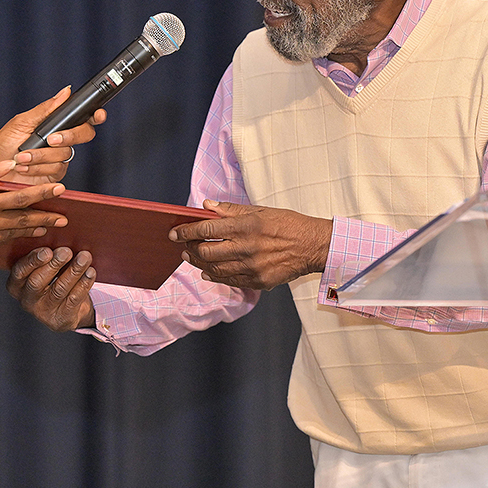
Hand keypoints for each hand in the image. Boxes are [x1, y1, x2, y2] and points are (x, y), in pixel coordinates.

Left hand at [0, 87, 106, 182]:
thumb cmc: (2, 144)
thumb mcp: (21, 122)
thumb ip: (45, 109)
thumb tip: (66, 92)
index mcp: (55, 124)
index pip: (82, 118)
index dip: (95, 115)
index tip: (98, 114)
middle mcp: (60, 141)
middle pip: (83, 135)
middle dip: (69, 136)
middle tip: (51, 139)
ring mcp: (58, 159)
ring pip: (66, 154)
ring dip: (42, 155)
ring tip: (22, 156)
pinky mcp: (53, 176)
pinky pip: (57, 170)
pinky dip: (39, 167)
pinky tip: (25, 167)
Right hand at [0, 160, 68, 258]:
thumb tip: (10, 164)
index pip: (18, 198)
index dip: (41, 194)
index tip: (60, 190)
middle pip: (22, 220)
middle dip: (45, 217)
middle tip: (65, 216)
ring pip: (13, 233)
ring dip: (33, 229)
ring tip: (50, 226)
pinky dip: (14, 237)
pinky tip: (24, 233)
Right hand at [7, 247, 95, 330]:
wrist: (68, 309)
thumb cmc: (53, 279)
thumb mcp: (43, 268)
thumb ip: (44, 256)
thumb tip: (57, 236)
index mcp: (16, 284)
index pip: (20, 272)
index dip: (33, 261)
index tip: (47, 250)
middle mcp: (26, 300)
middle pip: (37, 282)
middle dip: (53, 265)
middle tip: (66, 251)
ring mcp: (43, 312)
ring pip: (59, 289)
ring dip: (73, 271)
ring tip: (84, 257)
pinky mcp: (61, 319)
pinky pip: (73, 299)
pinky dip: (83, 283)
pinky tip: (90, 272)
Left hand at [170, 201, 331, 290]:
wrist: (313, 246)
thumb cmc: (288, 224)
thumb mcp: (260, 210)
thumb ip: (231, 210)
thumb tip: (206, 206)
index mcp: (246, 226)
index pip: (206, 229)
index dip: (186, 231)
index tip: (174, 233)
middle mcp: (246, 247)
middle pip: (206, 251)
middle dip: (189, 248)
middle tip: (183, 245)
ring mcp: (252, 266)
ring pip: (214, 268)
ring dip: (199, 263)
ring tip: (191, 257)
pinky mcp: (258, 281)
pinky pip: (229, 280)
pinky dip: (215, 275)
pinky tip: (208, 271)